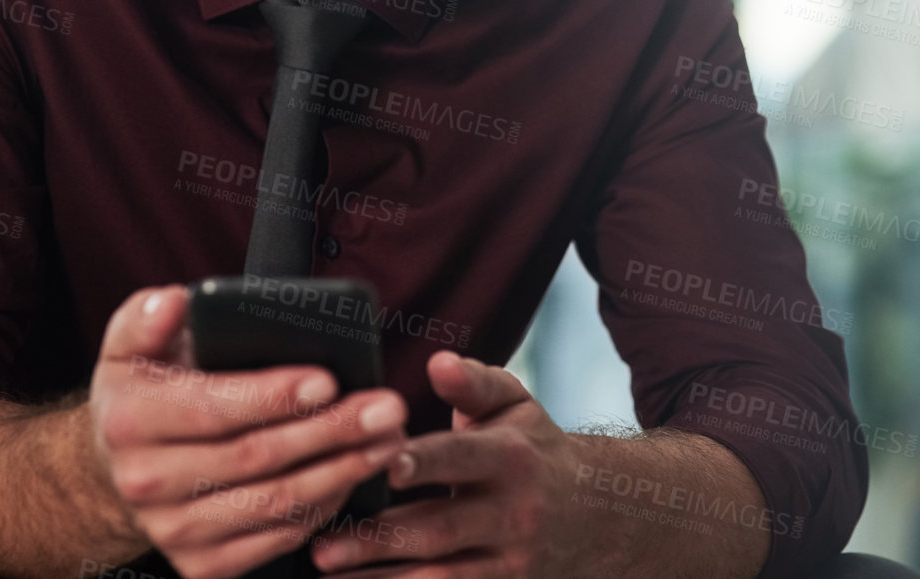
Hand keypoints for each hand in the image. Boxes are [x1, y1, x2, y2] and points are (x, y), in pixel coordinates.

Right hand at [89, 285, 409, 578]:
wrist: (122, 465)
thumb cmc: (144, 389)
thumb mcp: (130, 343)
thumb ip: (148, 317)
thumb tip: (176, 303)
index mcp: (130, 421)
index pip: (213, 409)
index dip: (273, 397)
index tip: (328, 380)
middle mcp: (146, 484)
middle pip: (256, 459)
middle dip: (331, 431)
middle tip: (386, 408)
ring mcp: (174, 532)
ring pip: (274, 504)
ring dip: (341, 473)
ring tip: (388, 441)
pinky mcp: (203, 566)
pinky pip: (277, 539)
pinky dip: (324, 509)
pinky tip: (354, 476)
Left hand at [309, 351, 590, 578]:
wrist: (597, 514)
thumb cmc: (533, 447)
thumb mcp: (515, 404)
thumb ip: (473, 383)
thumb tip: (439, 362)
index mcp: (510, 456)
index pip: (460, 457)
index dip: (423, 462)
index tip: (382, 462)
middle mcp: (512, 512)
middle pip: (439, 528)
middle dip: (379, 540)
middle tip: (322, 545)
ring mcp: (510, 561)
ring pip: (441, 576)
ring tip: (328, 573)